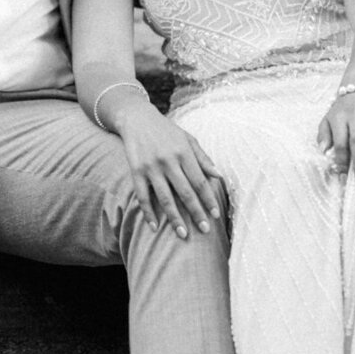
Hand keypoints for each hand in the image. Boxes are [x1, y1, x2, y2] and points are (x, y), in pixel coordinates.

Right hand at [115, 103, 222, 239]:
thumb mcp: (188, 139)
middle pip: (185, 192)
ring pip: (165, 197)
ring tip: (183, 234)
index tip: (216, 215)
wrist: (137, 118)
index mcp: (184, 152)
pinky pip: (142, 196)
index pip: (200, 181)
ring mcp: (151, 167)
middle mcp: (168, 161)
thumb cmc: (167, 131)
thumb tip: (219, 176)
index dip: (209, 199)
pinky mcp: (136, 171)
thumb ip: (203, 158)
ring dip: (174, 218)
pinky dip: (148, 212)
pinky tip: (154, 227)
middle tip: (205, 230)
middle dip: (196, 213)